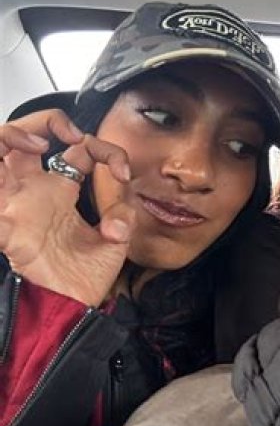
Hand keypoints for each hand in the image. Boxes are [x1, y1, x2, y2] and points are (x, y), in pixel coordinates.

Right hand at [0, 133, 133, 306]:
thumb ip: (122, 212)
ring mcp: (16, 203)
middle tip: (70, 135)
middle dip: (45, 120)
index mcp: (63, 190)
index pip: (78, 149)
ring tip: (37, 144)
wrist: (71, 306)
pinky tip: (16, 168)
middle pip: (24, 136)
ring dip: (11, 136)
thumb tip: (120, 214)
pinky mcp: (6, 225)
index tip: (121, 172)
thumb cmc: (87, 274)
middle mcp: (36, 190)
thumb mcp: (117, 238)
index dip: (103, 149)